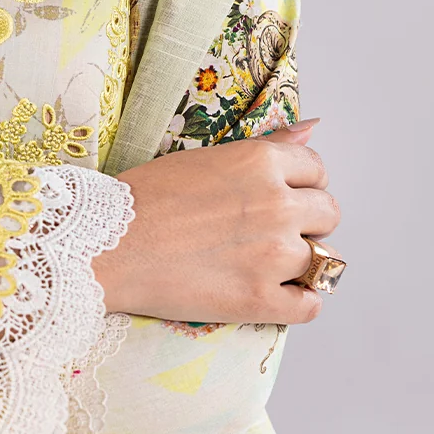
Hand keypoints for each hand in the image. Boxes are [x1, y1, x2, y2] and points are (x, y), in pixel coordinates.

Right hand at [99, 121, 339, 324]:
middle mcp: (277, 203)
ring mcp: (273, 254)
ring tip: (260, 264)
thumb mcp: (205, 157)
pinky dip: (297, 302)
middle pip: (328, 214)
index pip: (316, 170)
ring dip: (299, 263)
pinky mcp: (260, 299)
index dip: (300, 186)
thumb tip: (312, 128)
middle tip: (266, 232)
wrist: (106, 245)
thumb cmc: (144, 198)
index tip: (278, 197)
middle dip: (305, 222)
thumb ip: (267, 146)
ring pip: (323, 260)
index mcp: (261, 162)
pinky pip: (310, 305)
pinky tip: (272, 295)